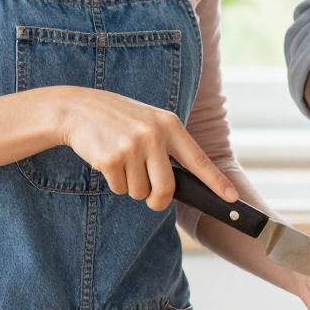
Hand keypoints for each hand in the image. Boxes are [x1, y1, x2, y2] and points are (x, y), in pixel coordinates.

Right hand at [48, 86, 237, 211]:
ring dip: (131, 187)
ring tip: (122, 162)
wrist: (77, 109)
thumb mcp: (150, 122)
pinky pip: (119, 188)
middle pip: (166, 189)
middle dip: (158, 200)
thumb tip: (184, 186)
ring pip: (140, 192)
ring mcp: (131, 147)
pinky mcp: (110, 159)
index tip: (232, 198)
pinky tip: (108, 160)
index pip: (199, 159)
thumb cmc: (119, 120)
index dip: (217, 182)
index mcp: (169, 125)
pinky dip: (115, 182)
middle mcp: (154, 135)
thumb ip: (168, 147)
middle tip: (151, 198)